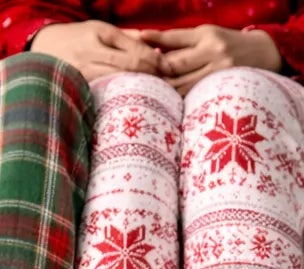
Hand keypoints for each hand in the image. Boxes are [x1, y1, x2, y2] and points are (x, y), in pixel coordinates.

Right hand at [30, 20, 161, 81]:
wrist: (43, 48)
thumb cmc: (77, 37)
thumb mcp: (101, 29)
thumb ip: (127, 38)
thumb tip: (156, 50)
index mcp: (100, 34)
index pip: (135, 50)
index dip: (154, 60)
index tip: (165, 67)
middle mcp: (91, 52)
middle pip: (128, 65)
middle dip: (148, 73)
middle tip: (162, 81)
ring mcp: (81, 71)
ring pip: (116, 80)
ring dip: (135, 85)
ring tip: (149, 90)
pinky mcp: (75, 86)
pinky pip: (100, 91)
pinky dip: (116, 93)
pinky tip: (126, 97)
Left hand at [140, 26, 281, 93]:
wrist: (262, 53)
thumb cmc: (226, 43)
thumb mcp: (207, 35)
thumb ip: (181, 42)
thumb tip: (150, 48)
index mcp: (207, 35)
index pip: (175, 39)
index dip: (155, 41)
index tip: (138, 40)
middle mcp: (213, 51)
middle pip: (175, 64)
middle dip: (155, 71)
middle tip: (138, 76)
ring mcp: (217, 71)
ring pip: (180, 84)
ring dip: (162, 88)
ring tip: (146, 91)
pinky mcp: (220, 87)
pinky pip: (190, 96)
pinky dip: (175, 98)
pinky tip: (164, 101)